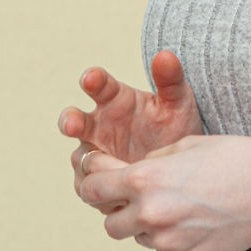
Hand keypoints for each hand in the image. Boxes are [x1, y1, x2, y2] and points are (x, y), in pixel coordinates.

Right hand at [59, 50, 203, 207]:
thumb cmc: (174, 125)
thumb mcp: (178, 102)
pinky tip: (117, 195)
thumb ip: (170, 80)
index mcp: (114, 98)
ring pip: (81, 159)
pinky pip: (90, 188)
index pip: (98, 85)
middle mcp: (97, 125)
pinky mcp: (96, 182)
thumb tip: (165, 55)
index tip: (91, 78)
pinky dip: (101, 191)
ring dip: (89, 163)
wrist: (180, 166)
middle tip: (71, 124)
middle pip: (73, 120)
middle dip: (70, 121)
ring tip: (108, 167)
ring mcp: (94, 154)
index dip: (92, 80)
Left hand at [79, 136, 250, 250]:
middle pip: (109, 222)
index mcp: (146, 179)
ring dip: (145, 224)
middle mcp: (150, 214)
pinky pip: (165, 250)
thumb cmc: (238, 159)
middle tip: (136, 195)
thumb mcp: (187, 144)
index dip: (90, 179)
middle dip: (117, 209)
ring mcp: (168, 242)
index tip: (96, 175)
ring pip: (138, 238)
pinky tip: (196, 220)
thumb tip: (131, 172)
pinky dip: (172, 237)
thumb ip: (152, 161)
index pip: (93, 187)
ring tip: (176, 205)